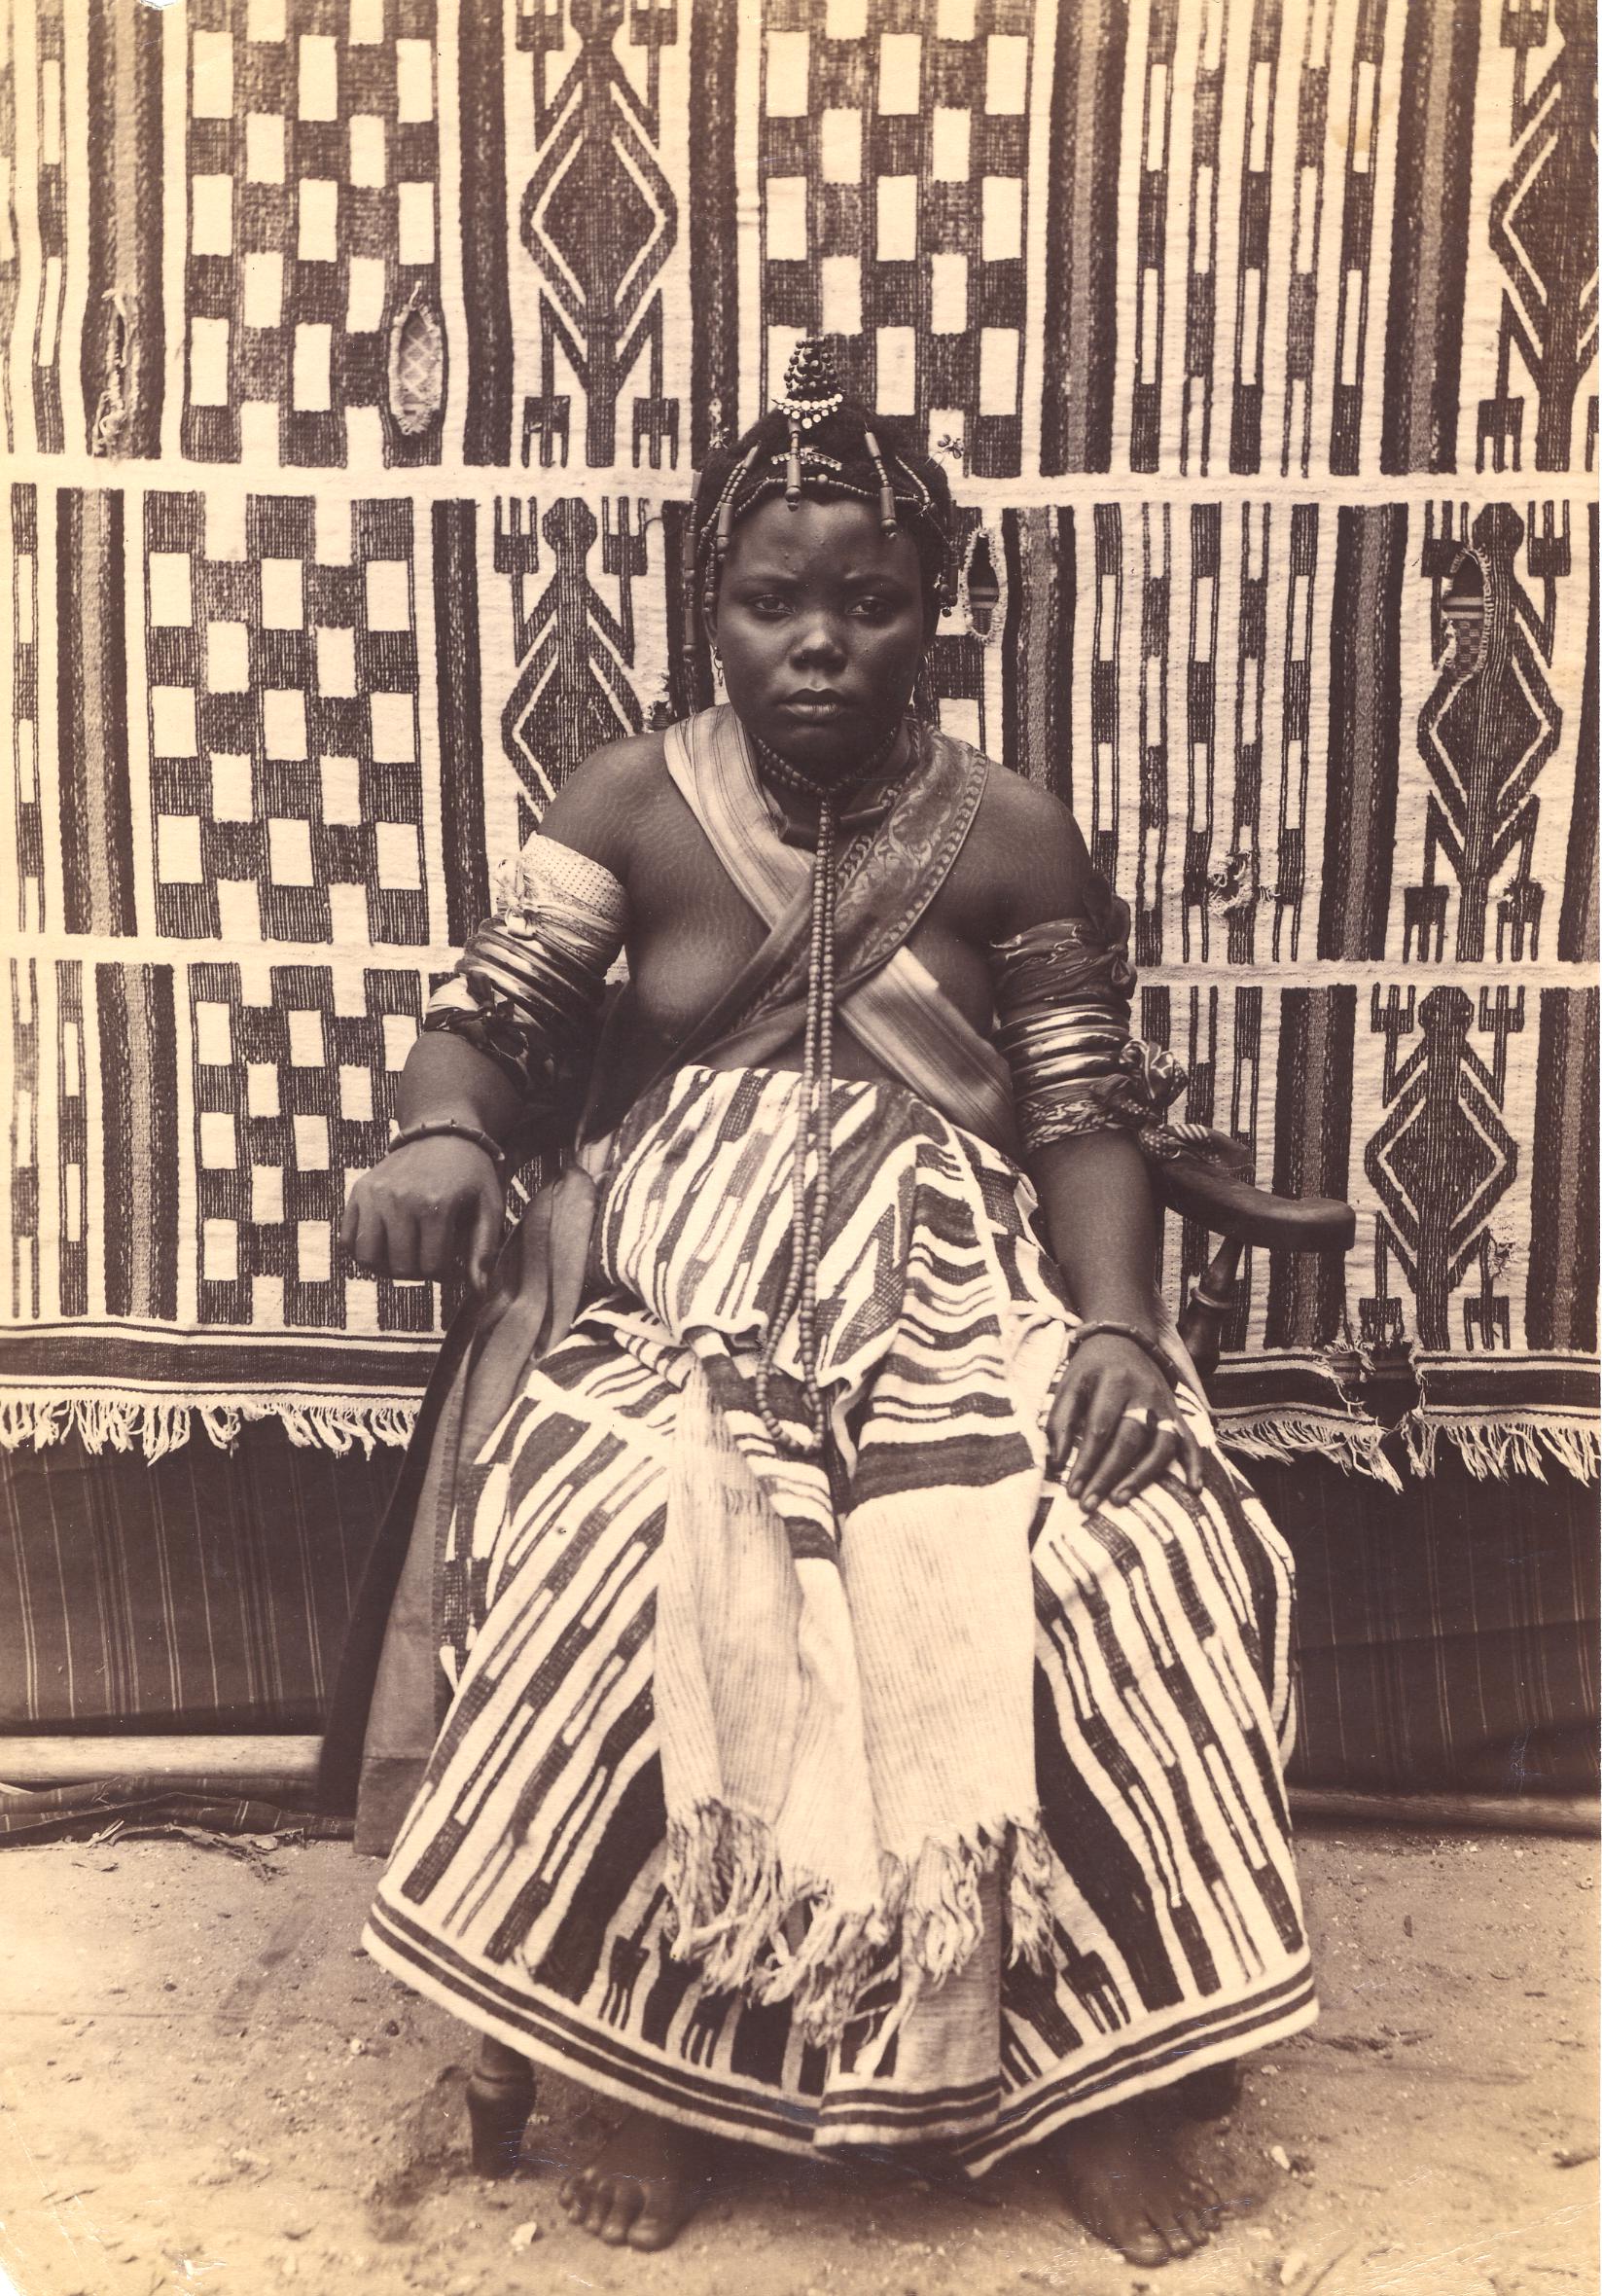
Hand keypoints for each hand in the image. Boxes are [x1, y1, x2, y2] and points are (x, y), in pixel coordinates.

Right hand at [340, 1136, 504, 1293]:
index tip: (452, 1264)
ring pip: (367, 1258)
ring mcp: (375, 1195)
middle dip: (419, 1272)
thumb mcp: (490, 1207)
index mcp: (435, 1205)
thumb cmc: (471, 1175)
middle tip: (430, 1260)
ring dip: (387, 1268)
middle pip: (400, 1266)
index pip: (432, 1267)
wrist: (442, 1133)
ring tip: (406, 1258)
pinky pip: (348, 1239)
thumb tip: (478, 1292)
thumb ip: (484, 1250)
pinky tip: (385, 1246)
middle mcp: (400, 1200)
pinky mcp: (359, 1191)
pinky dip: (362, 1251)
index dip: (445, 1274)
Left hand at [1046, 1333, 1202, 1508]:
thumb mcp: (1069, 1385)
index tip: (1072, 1490)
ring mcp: (1164, 1404)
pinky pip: (1190, 1439)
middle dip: (1107, 1475)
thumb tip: (1055, 1462)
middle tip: (1089, 1504)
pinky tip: (1194, 1489)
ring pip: (1161, 1444)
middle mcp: (1143, 1393)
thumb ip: (1059, 1421)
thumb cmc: (1091, 1368)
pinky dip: (1195, 1464)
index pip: (1099, 1429)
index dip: (1085, 1462)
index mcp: (1113, 1382)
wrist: (1125, 1338)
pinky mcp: (1177, 1412)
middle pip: (1129, 1440)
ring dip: (1142, 1476)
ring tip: (1120, 1499)